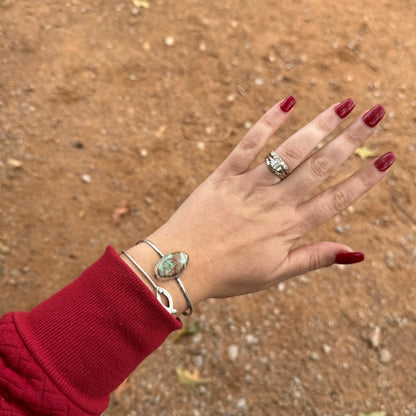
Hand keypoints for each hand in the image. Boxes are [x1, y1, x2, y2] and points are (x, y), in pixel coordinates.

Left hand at [143, 97, 394, 306]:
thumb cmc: (228, 274)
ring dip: (318, 126)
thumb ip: (314, 258)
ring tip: (344, 104)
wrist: (180, 265)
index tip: (388, 158)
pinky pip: (248, 144)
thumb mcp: (274, 273)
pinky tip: (287, 102)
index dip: (364, 179)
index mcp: (288, 228)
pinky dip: (266, 122)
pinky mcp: (224, 175)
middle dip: (352, 140)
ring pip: (289, 151)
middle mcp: (274, 203)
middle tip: (376, 114)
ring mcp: (248, 186)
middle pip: (319, 166)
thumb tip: (356, 252)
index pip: (336, 199)